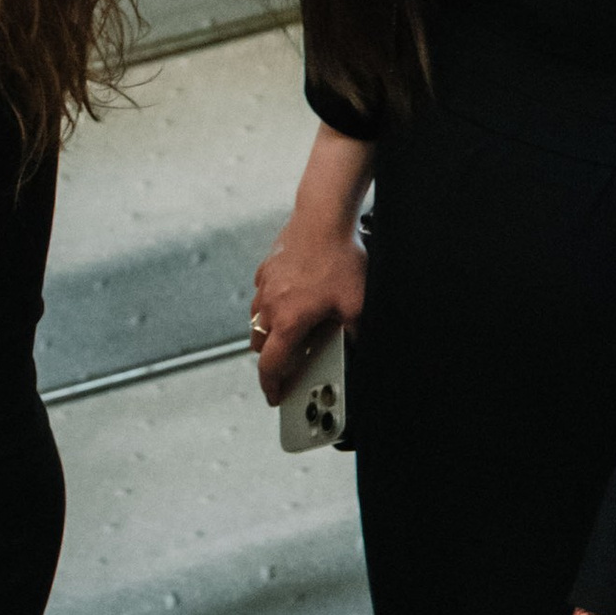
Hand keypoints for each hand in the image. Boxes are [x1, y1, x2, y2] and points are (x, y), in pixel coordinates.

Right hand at [250, 219, 365, 402]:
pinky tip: (293, 297)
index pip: (271, 365)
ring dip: (269, 331)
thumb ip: (355, 333)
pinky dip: (272, 304)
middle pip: (259, 345)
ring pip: (257, 319)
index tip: (274, 395)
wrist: (322, 219)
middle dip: (270, 359)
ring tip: (291, 331)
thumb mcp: (357, 305)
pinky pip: (263, 295)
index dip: (271, 385)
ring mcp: (265, 286)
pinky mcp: (266, 268)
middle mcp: (269, 306)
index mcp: (288, 321)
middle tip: (286, 364)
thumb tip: (356, 345)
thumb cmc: (339, 259)